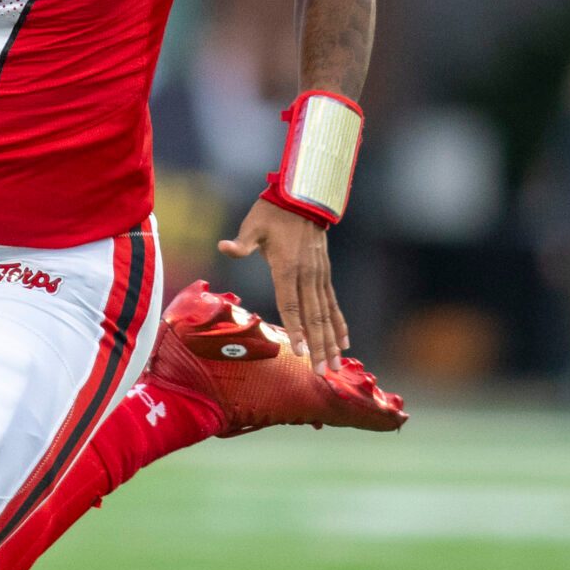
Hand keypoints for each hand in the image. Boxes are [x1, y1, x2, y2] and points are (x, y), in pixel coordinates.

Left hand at [221, 198, 349, 369]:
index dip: (296, 329)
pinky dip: (339, 324)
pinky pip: (333, 304)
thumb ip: (242, 243)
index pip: (291, 305)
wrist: (304, 197)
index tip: (301, 352)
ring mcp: (319, 277)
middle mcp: (307, 276)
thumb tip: (224, 247)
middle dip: (319, 347)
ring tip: (335, 365)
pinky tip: (345, 343)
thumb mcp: (253, 225)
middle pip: (313, 318)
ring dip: (331, 342)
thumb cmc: (273, 212)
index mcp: (287, 268)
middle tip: (324, 372)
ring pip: (326, 315)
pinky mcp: (325, 275)